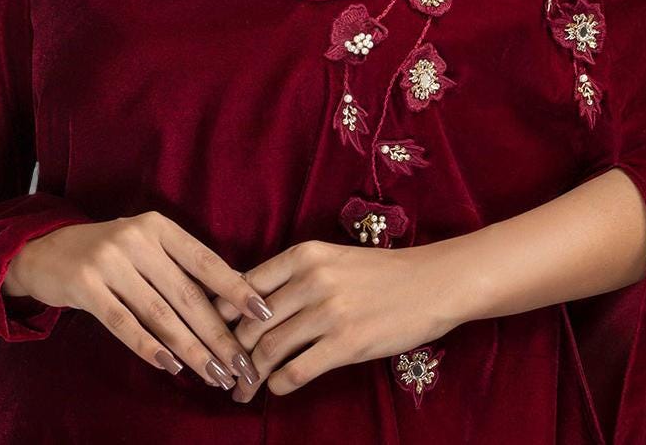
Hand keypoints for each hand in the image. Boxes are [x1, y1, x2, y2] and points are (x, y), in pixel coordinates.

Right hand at [2, 211, 272, 389]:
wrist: (45, 249)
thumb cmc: (110, 253)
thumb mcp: (146, 246)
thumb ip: (180, 267)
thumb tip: (232, 300)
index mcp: (160, 227)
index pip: (206, 261)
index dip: (236, 288)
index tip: (263, 313)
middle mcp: (137, 239)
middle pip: (187, 294)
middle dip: (218, 333)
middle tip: (241, 364)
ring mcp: (109, 261)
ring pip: (160, 313)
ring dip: (191, 348)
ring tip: (214, 374)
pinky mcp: (84, 285)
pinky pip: (122, 323)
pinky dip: (149, 346)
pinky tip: (171, 366)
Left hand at [211, 238, 480, 401]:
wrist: (432, 283)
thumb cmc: (380, 273)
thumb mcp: (332, 260)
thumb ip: (294, 277)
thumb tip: (250, 303)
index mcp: (305, 255)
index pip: (245, 286)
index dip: (223, 315)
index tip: (212, 334)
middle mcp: (312, 279)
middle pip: (252, 322)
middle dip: (232, 352)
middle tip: (224, 371)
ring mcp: (330, 311)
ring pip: (270, 349)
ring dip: (250, 375)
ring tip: (242, 390)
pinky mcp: (348, 342)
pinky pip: (298, 370)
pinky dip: (280, 384)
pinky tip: (276, 388)